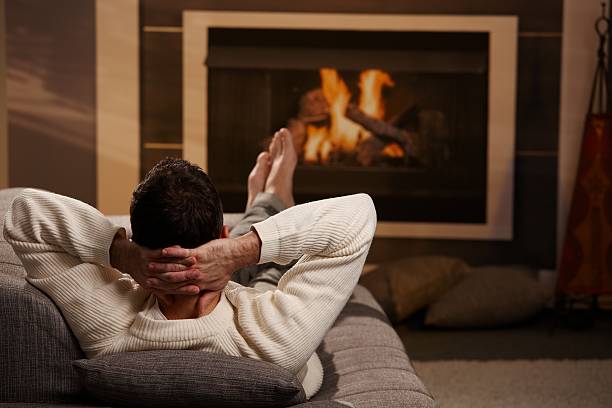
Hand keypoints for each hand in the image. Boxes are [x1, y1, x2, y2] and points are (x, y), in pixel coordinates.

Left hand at [109, 228, 198, 293]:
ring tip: (194, 261)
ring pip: (166, 266)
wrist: (123, 257)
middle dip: (186, 277)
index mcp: (151, 286)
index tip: (197, 289)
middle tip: (200, 275)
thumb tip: (171, 303)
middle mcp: (149, 277)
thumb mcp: (148, 284)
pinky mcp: (144, 254)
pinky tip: (180, 248)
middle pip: (170, 279)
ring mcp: (146, 266)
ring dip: (181, 263)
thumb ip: (161, 293)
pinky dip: (170, 251)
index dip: (184, 290)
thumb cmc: (138, 271)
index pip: (171, 290)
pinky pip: (159, 253)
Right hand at [146, 231, 261, 291]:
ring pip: (177, 267)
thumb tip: (199, 311)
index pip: (178, 289)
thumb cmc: (226, 270)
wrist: (236, 256)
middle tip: (144, 275)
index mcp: (199, 285)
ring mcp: (198, 265)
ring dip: (162, 265)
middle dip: (158, 277)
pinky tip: (163, 251)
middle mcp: (197, 277)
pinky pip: (184, 254)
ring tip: (148, 263)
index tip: (151, 287)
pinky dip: (173, 252)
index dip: (163, 289)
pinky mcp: (200, 253)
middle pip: (174, 279)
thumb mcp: (218, 287)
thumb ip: (207, 297)